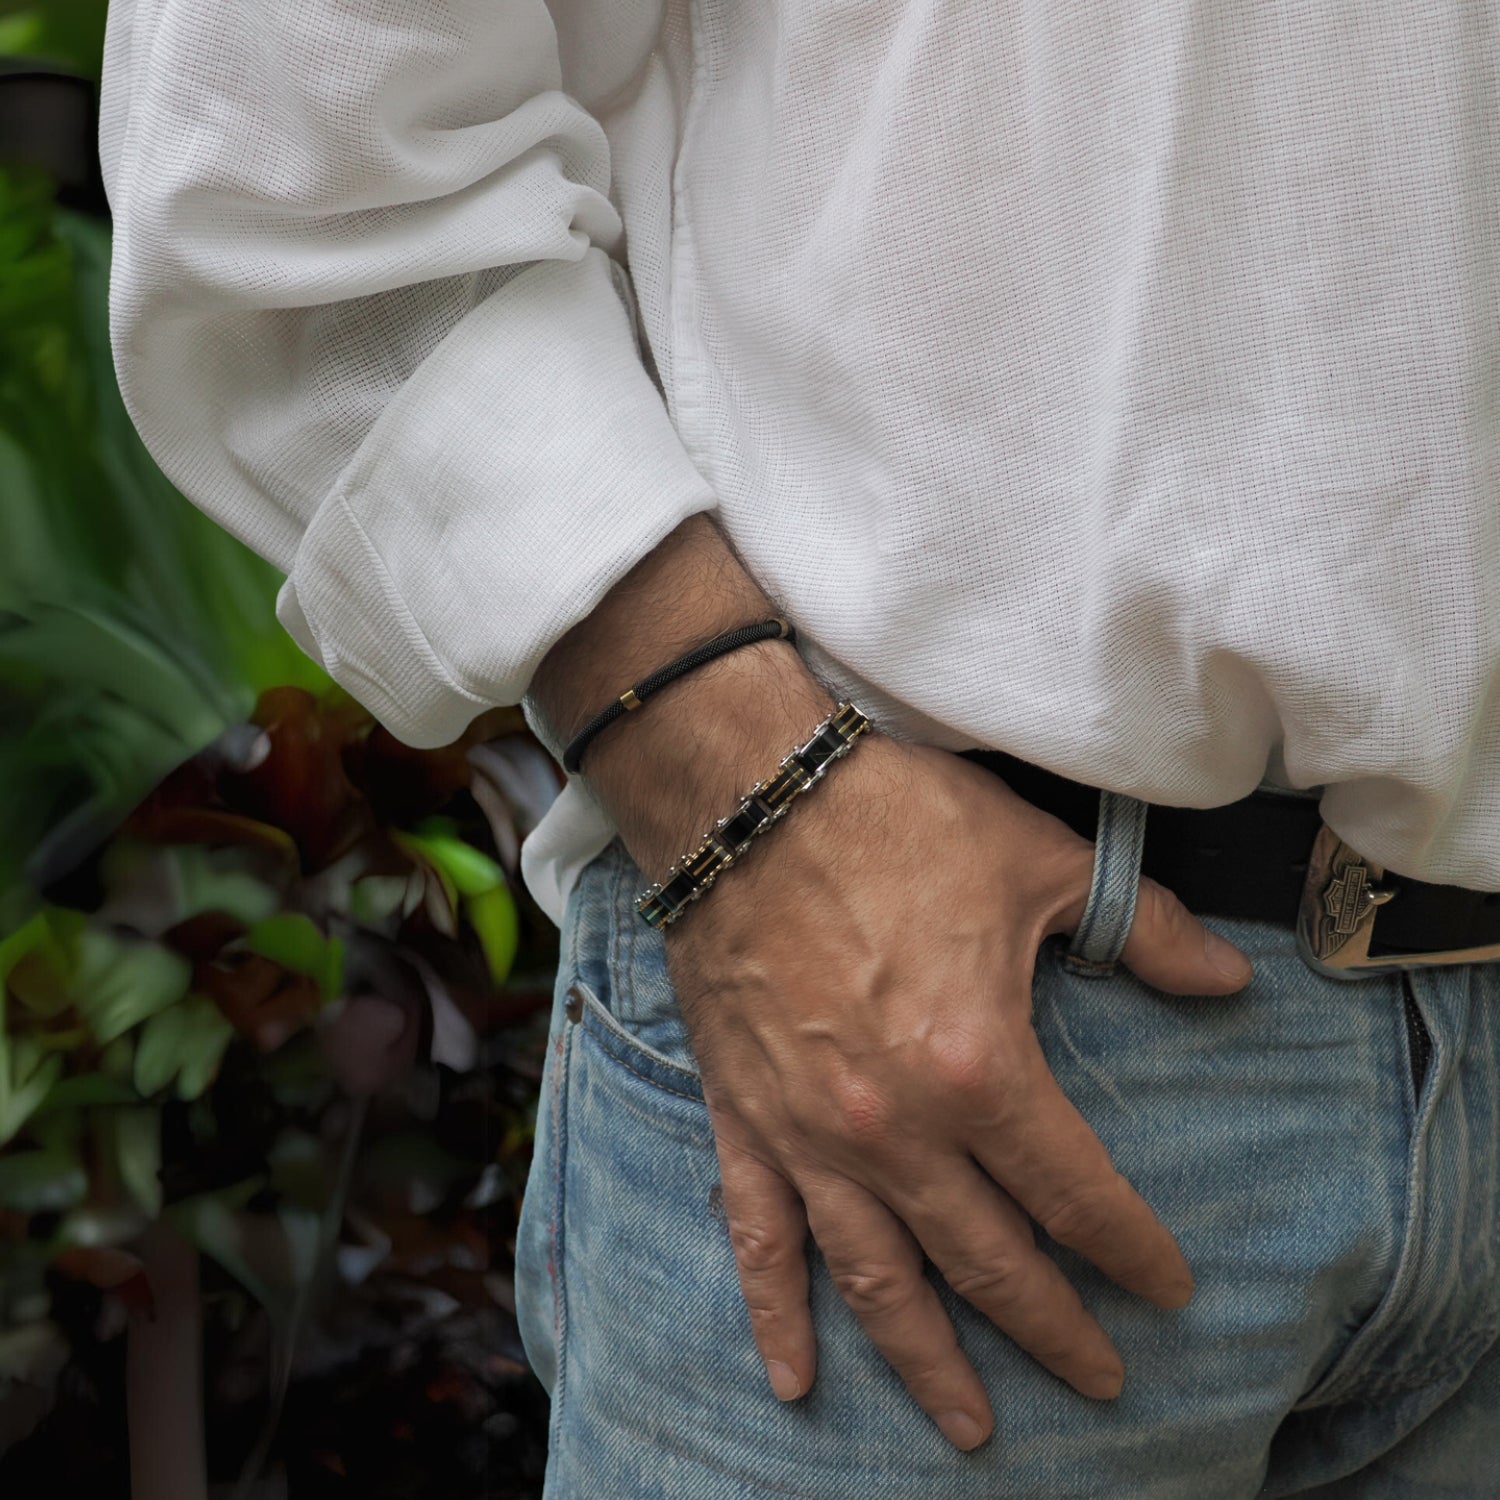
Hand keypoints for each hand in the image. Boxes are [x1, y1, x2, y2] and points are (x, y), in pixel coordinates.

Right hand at [662, 735, 1253, 1451]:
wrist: (749, 797)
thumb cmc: (894, 821)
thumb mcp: (1038, 863)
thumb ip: (1143, 930)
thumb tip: (1229, 979)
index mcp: (977, 1070)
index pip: (1074, 1192)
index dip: (1129, 1248)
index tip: (1165, 1287)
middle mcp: (895, 1130)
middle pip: (988, 1261)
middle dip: (1053, 1326)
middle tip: (1099, 1376)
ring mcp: (812, 1136)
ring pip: (879, 1281)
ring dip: (931, 1360)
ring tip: (973, 1426)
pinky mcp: (746, 1120)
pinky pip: (758, 1237)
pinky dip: (776, 1313)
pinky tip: (797, 1378)